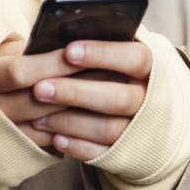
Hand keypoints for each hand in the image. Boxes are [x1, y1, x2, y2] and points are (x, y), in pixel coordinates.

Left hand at [0, 37, 153, 159]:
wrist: (149, 113)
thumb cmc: (121, 72)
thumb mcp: (120, 53)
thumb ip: (101, 43)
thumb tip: (61, 35)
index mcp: (152, 68)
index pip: (135, 58)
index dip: (102, 54)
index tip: (68, 51)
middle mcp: (150, 100)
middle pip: (118, 98)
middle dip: (76, 93)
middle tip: (40, 89)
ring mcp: (140, 130)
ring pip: (108, 129)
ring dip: (69, 122)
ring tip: (37, 116)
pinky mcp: (126, 153)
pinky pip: (102, 154)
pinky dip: (76, 146)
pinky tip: (53, 137)